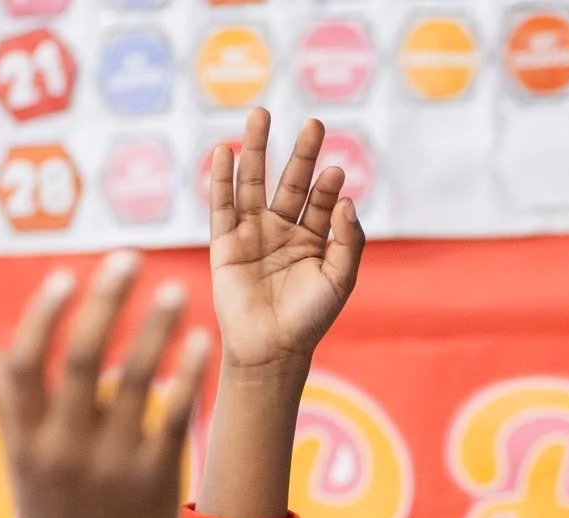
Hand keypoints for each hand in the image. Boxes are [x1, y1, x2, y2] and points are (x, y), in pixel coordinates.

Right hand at [0, 251, 207, 517]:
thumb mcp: (20, 468)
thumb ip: (3, 403)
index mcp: (24, 440)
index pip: (25, 360)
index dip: (45, 312)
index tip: (68, 273)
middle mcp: (61, 447)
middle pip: (79, 356)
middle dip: (105, 300)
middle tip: (130, 257)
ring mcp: (107, 466)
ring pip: (132, 379)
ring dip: (155, 328)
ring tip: (179, 291)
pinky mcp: (151, 483)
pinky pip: (173, 417)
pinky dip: (188, 376)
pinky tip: (204, 345)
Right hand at [208, 109, 363, 378]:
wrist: (271, 350)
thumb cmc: (309, 319)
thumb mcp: (340, 279)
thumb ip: (348, 240)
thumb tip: (346, 200)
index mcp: (313, 239)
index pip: (321, 201)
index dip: (327, 185)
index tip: (335, 170)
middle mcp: (282, 231)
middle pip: (291, 182)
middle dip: (300, 153)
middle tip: (313, 123)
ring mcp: (253, 234)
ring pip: (253, 184)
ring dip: (256, 150)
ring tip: (260, 116)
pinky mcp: (225, 244)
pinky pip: (221, 206)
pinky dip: (221, 179)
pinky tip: (223, 152)